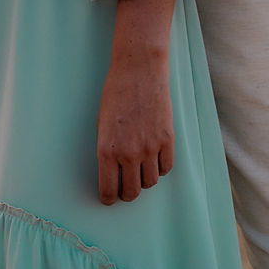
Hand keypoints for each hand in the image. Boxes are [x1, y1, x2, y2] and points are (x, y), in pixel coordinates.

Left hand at [97, 54, 174, 204]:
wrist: (139, 71)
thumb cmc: (116, 94)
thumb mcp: (102, 123)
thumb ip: (107, 150)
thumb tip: (113, 173)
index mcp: (107, 149)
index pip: (108, 191)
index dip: (109, 198)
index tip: (110, 197)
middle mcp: (129, 153)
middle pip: (131, 192)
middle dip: (127, 193)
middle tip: (126, 186)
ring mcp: (150, 148)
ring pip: (150, 182)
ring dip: (144, 179)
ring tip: (140, 167)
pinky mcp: (167, 140)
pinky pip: (166, 168)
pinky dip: (160, 167)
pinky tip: (155, 158)